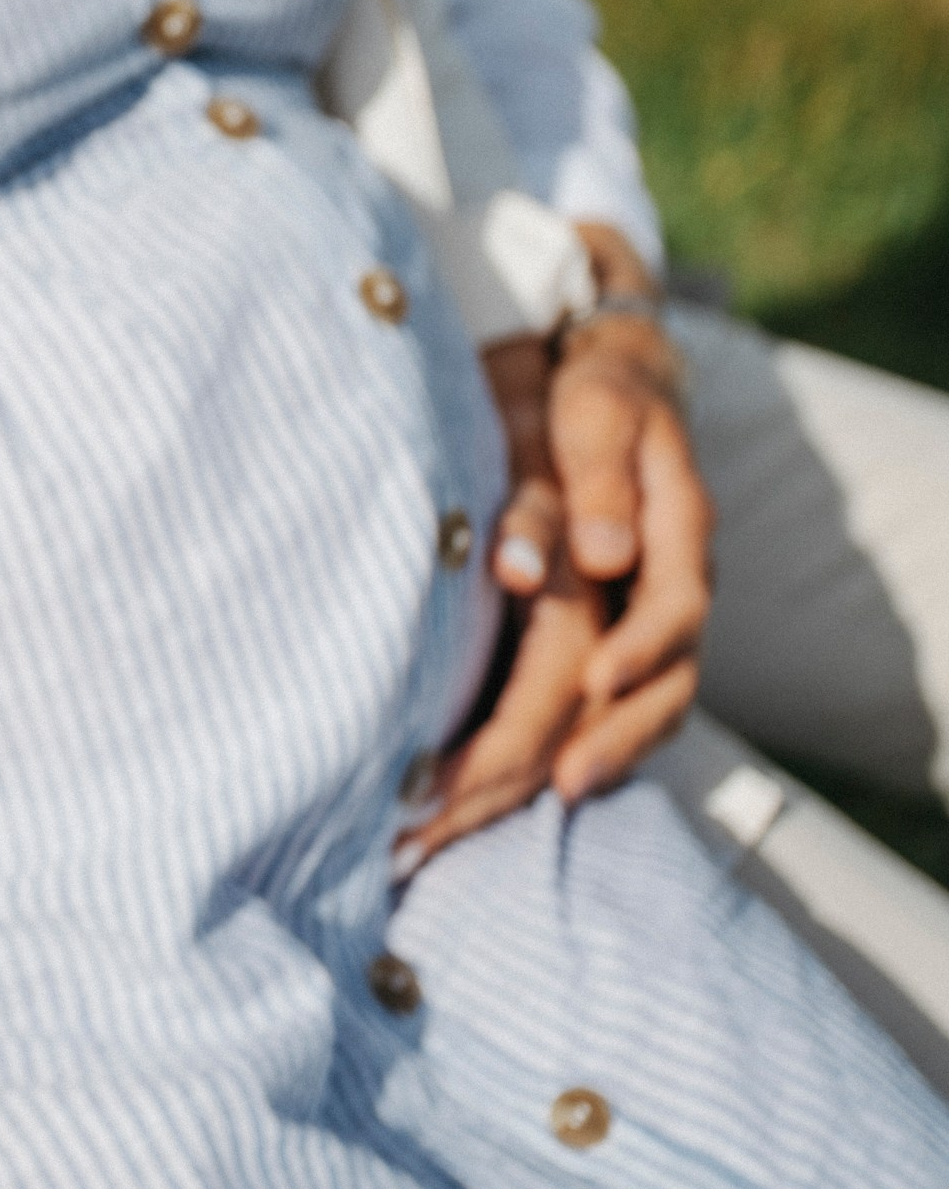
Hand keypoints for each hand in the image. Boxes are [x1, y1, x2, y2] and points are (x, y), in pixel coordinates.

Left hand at [488, 226, 710, 776]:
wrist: (606, 386)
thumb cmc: (595, 396)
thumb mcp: (595, 417)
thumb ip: (595, 483)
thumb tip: (603, 557)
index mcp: (676, 535)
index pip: (675, 609)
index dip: (642, 652)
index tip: (596, 683)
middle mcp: (670, 589)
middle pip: (665, 685)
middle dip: (613, 740)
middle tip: (555, 786)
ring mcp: (645, 619)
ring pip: (642, 708)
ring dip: (595, 757)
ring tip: (533, 801)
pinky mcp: (611, 634)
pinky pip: (606, 707)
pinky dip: (569, 746)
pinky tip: (512, 787)